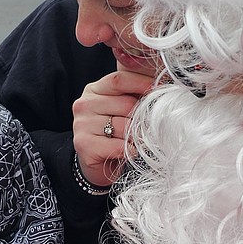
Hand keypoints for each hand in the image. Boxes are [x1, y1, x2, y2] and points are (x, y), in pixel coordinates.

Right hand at [73, 68, 154, 186]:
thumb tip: (160, 86)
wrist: (98, 164)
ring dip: (135, 137)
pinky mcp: (84, 144)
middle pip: (126, 104)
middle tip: (144, 127)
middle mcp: (84, 104)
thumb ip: (134, 95)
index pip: (119, 79)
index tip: (159, 89)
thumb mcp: (122, 109)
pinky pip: (119, 146)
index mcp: (94, 90)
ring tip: (133, 141)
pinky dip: (130, 151)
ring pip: (125, 126)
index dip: (142, 83)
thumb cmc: (114, 134)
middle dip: (141, 117)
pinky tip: (129, 152)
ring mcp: (82, 124)